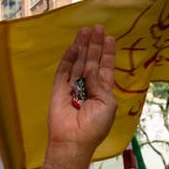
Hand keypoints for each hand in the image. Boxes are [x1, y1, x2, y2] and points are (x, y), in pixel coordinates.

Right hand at [47, 25, 115, 156]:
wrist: (73, 140)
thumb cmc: (94, 126)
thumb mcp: (106, 103)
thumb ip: (100, 83)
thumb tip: (91, 67)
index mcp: (103, 92)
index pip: (105, 68)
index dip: (107, 53)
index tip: (109, 38)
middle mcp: (88, 87)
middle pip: (92, 61)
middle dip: (95, 45)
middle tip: (98, 28)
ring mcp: (73, 87)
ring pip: (78, 63)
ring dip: (82, 47)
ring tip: (85, 31)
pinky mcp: (59, 89)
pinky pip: (63, 71)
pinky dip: (68, 59)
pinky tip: (73, 47)